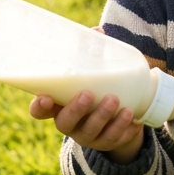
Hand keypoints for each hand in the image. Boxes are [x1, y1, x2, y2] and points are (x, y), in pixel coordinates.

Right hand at [27, 24, 142, 164]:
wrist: (115, 119)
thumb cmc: (96, 88)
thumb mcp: (92, 74)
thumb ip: (92, 54)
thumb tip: (98, 31)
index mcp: (58, 106)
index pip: (40, 111)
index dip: (40, 107)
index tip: (45, 97)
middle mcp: (69, 123)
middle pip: (65, 123)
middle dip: (77, 110)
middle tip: (89, 94)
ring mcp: (87, 136)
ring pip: (92, 132)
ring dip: (104, 118)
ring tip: (119, 102)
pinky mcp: (105, 143)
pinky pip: (113, 140)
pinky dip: (124, 130)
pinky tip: (134, 121)